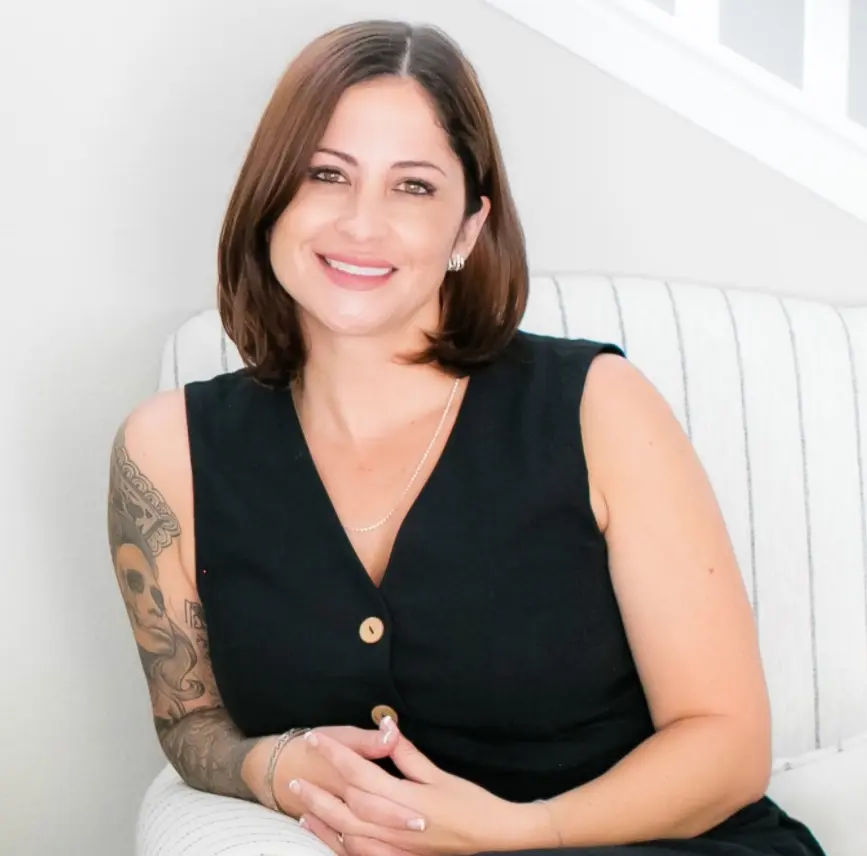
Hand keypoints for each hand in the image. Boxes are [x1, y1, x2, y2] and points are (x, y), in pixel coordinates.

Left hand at [290, 720, 551, 855]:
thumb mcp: (439, 774)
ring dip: (323, 822)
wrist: (494, 837)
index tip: (316, 740)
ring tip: (301, 808)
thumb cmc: (471, 803)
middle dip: (318, 791)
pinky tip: (329, 836)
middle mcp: (397, 826)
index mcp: (406, 799)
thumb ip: (407, 754)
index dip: (336, 755)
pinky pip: (363, 855)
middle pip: (347, 807)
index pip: (360, 773)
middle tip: (293, 778)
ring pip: (349, 836)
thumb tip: (386, 725)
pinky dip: (341, 845)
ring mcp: (397, 848)